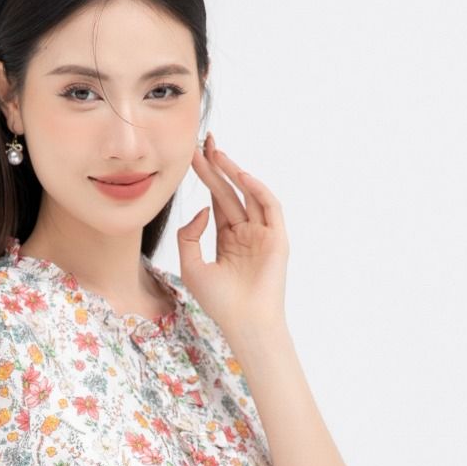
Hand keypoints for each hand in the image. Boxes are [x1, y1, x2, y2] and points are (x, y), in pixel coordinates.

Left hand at [176, 130, 289, 340]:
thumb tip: (203, 209)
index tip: (192, 155)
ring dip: (233, 172)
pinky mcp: (277, 238)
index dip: (206, 176)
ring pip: (248, 195)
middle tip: (202, 142)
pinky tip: (240, 176)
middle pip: (230, 191)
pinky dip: (257, 189)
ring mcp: (263, 234)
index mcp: (227, 238)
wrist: (244, 323)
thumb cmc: (219, 302)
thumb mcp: (191, 265)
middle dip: (216, 166)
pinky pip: (269, 207)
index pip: (216, 199)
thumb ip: (189, 236)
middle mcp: (246, 232)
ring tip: (216, 152)